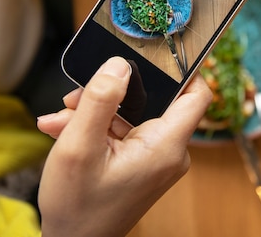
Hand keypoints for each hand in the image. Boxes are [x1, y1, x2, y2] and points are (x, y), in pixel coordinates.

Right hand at [37, 57, 211, 236]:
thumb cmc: (77, 206)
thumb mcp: (79, 147)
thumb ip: (100, 100)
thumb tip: (119, 64)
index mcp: (166, 146)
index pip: (197, 94)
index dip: (182, 69)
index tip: (155, 54)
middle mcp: (169, 151)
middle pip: (155, 100)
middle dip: (114, 92)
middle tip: (78, 96)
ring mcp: (156, 157)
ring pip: (134, 114)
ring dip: (97, 111)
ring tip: (62, 119)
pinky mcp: (143, 162)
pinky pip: (126, 131)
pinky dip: (98, 127)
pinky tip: (65, 129)